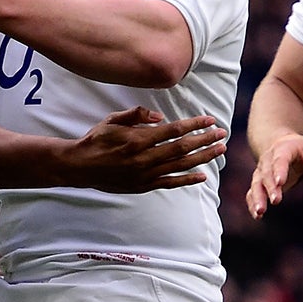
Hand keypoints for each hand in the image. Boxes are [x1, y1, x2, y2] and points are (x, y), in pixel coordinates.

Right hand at [65, 107, 228, 193]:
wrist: (80, 167)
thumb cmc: (96, 140)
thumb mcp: (112, 120)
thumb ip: (136, 115)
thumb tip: (160, 117)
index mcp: (137, 139)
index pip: (173, 130)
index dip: (194, 124)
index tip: (209, 119)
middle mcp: (144, 158)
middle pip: (182, 148)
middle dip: (205, 140)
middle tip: (222, 134)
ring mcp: (144, 174)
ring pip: (181, 165)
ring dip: (203, 157)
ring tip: (220, 150)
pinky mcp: (143, 186)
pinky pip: (170, 183)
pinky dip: (188, 180)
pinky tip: (203, 175)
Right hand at [246, 134, 302, 217]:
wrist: (282, 146)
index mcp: (282, 151)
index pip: (280, 160)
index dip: (279, 171)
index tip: (280, 182)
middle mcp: (268, 162)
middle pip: (266, 175)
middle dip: (270, 188)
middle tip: (276, 201)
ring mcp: (261, 173)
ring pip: (256, 185)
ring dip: (257, 199)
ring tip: (260, 213)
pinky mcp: (259, 184)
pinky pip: (252, 194)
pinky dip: (252, 204)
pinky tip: (256, 216)